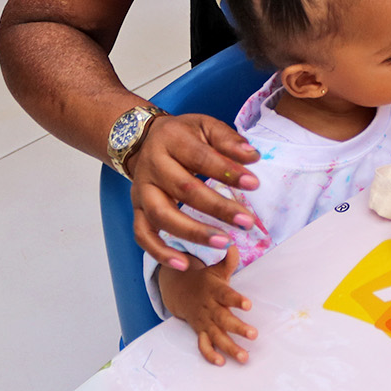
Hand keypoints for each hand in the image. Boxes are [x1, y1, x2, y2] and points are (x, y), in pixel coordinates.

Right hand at [127, 112, 260, 269]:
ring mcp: (141, 191)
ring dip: (193, 233)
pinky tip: (186, 264)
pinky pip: (143, 235)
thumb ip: (228, 140)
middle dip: (217, 208)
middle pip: (183, 189)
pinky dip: (161, 253)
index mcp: (171, 140)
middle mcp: (152, 166)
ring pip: (162, 216)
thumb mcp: (205, 126)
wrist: (142, 140)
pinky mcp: (136, 210)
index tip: (254, 184)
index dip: (227, 171)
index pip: (201, 157)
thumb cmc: (183, 136)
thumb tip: (253, 156)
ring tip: (224, 243)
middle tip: (246, 221)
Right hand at [158, 247, 256, 365]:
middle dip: (237, 327)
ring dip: (229, 347)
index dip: (236, 300)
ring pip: (216, 335)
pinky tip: (222, 362)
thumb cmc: (205, 280)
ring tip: (244, 357)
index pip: (226, 295)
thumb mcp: (215, 269)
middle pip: (223, 319)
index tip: (248, 305)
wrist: (178, 290)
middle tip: (253, 335)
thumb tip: (233, 244)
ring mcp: (203, 320)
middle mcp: (208, 307)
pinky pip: (202, 344)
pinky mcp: (199, 330)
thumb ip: (227, 261)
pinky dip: (210, 354)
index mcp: (214, 290)